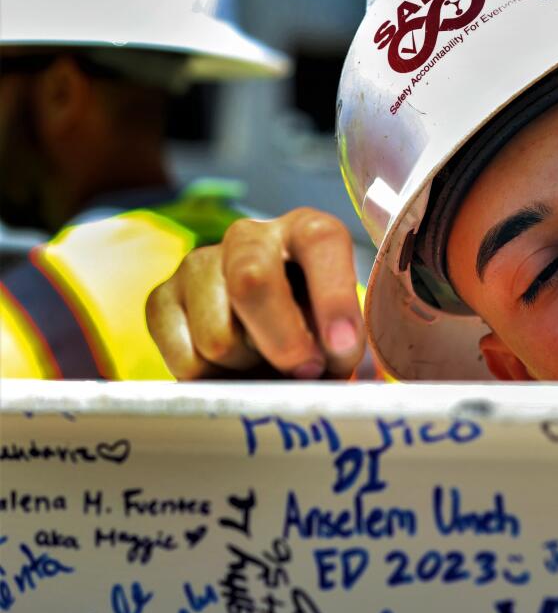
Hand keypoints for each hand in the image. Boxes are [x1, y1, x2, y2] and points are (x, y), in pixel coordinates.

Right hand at [147, 208, 364, 379]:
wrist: (266, 344)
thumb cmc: (316, 333)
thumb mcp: (340, 334)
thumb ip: (340, 346)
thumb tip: (323, 366)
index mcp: (305, 231)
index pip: (320, 241)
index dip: (333, 295)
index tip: (342, 345)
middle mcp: (248, 237)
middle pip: (252, 281)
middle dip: (282, 340)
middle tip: (305, 371)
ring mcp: (197, 264)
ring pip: (217, 337)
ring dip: (249, 368)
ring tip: (265, 361)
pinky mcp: (160, 299)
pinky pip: (186, 360)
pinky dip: (215, 381)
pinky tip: (232, 367)